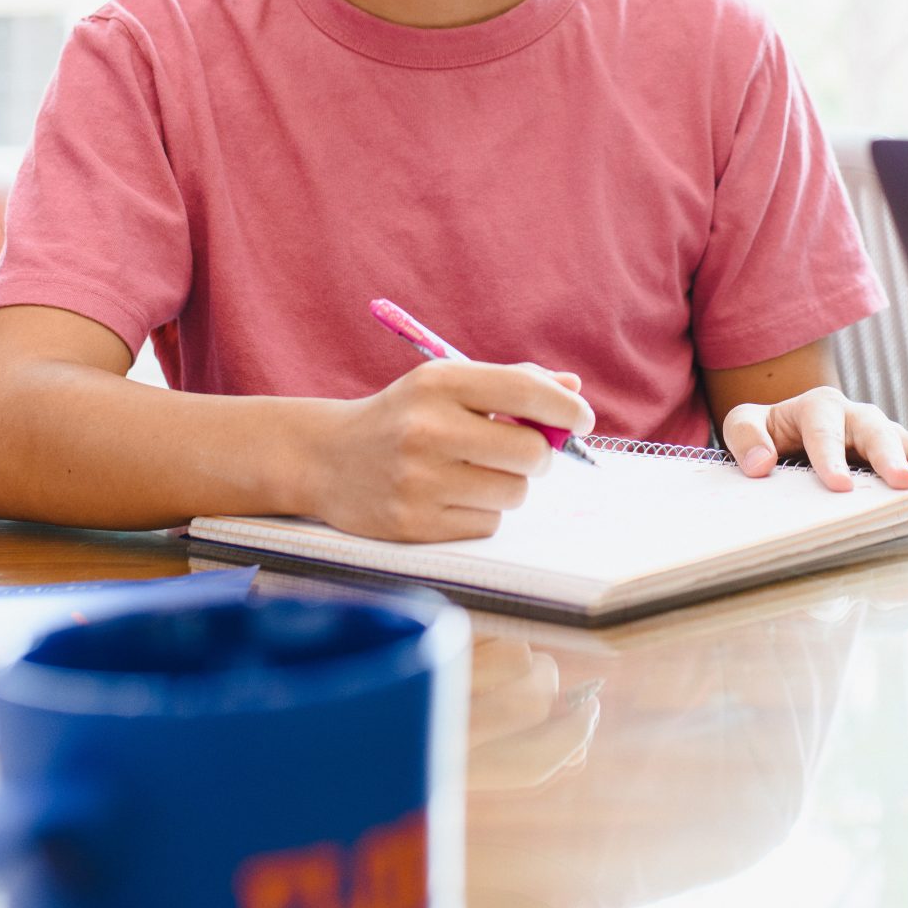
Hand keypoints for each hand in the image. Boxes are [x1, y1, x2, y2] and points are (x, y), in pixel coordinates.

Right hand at [309, 359, 593, 542]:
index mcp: (438, 383)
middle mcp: (427, 429)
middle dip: (539, 454)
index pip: (525, 391)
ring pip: (514, 493)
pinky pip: (487, 524)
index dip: (565, 408)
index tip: (581, 419)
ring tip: (477, 473)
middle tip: (524, 452)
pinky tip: (451, 497)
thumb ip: (510, 382)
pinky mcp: (414, 526)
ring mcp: (418, 481)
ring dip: (510, 486)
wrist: (326, 458)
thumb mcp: (446, 384)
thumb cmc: (403, 416)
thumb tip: (572, 387)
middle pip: (530, 451)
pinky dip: (482, 512)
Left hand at [719, 384, 907, 509]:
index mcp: (820, 407)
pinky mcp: (902, 460)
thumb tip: (761, 465)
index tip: (837, 485)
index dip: (830, 455)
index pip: (825, 428)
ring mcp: (886, 439)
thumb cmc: (770, 431)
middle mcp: (859, 418)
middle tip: (902, 483)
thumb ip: (748, 439)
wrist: (788, 432)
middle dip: (892, 456)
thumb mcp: (746, 425)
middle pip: (879, 432)